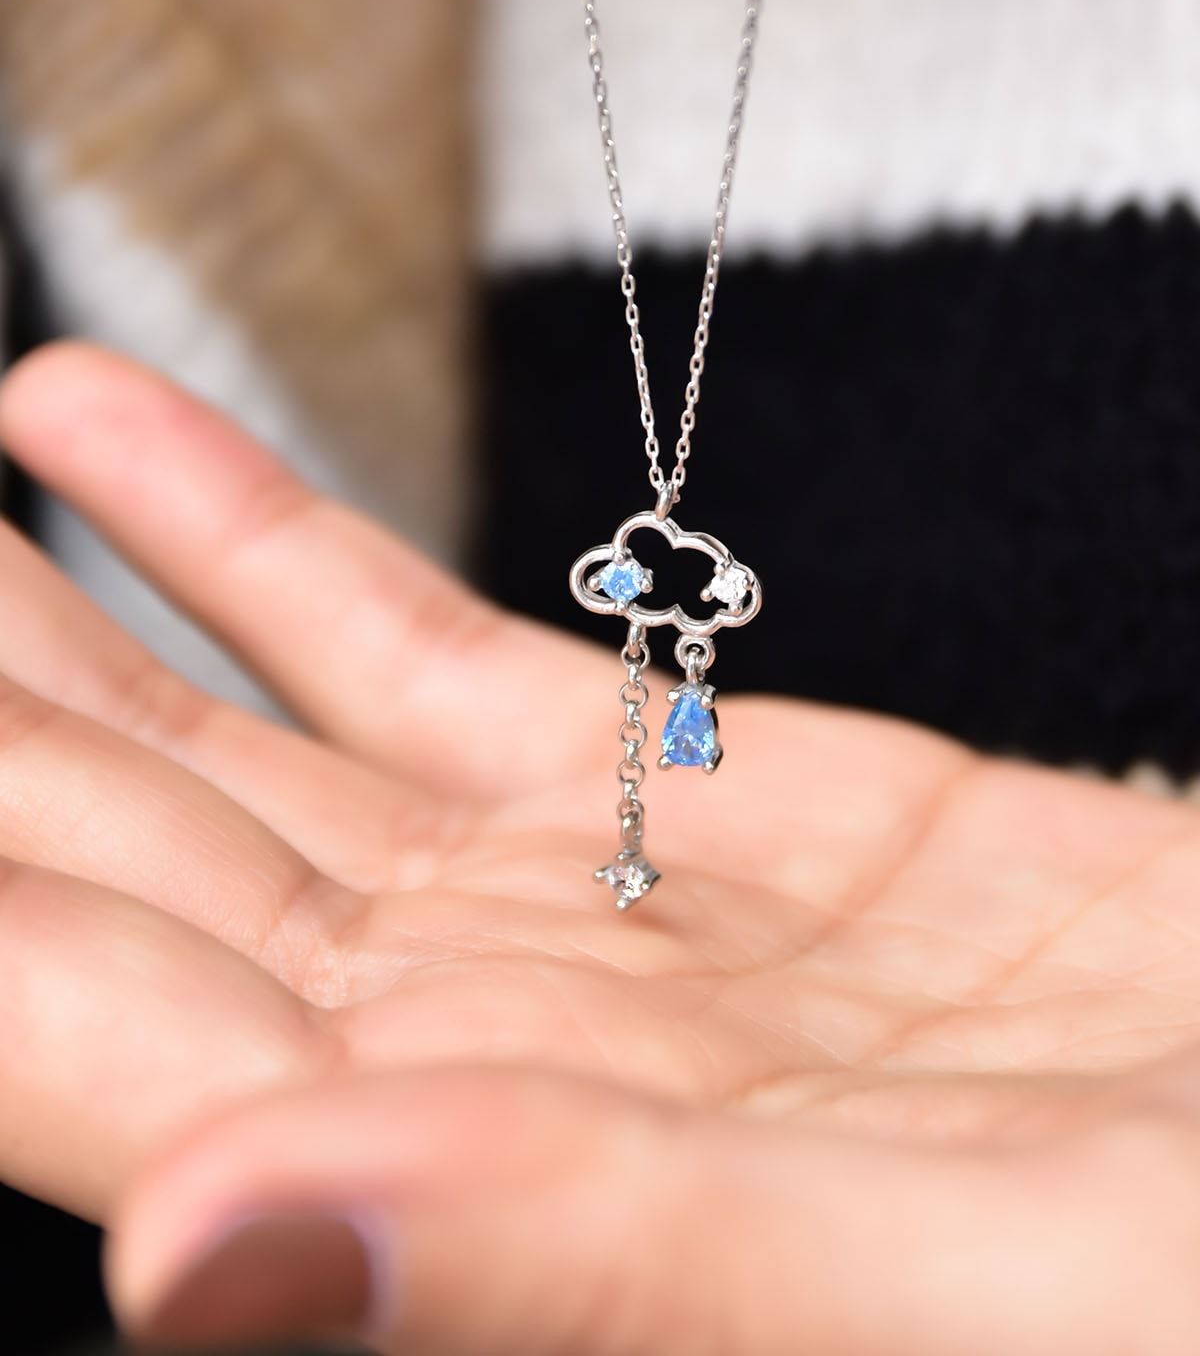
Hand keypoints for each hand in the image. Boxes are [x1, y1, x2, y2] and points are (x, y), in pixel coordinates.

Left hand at [1, 344, 1198, 1354]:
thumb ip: (571, 1260)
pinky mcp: (679, 789)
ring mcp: (558, 904)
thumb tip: (201, 1254)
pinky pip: (404, 644)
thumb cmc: (1188, 1274)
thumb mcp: (933, 1286)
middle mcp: (471, 1054)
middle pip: (117, 875)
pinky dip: (241, 535)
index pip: (99, 1045)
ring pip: (218, 744)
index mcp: (486, 1197)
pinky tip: (88, 432)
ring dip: (37, 623)